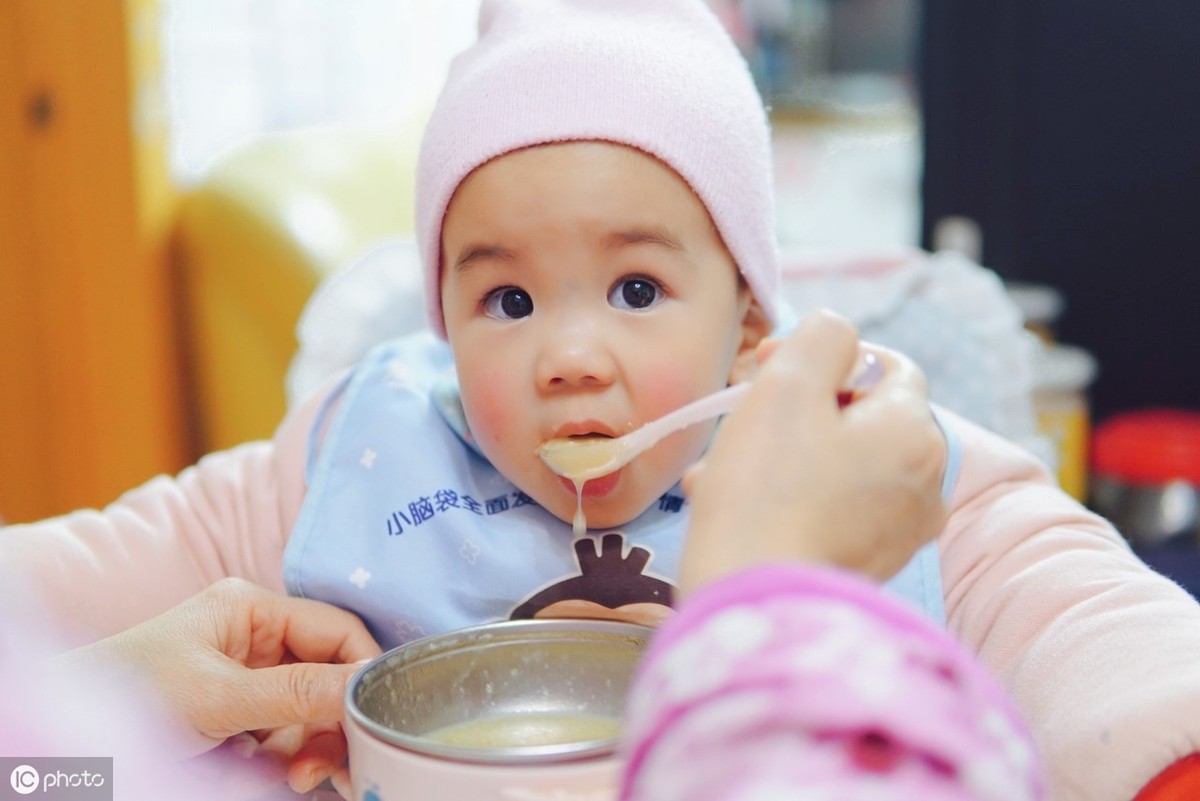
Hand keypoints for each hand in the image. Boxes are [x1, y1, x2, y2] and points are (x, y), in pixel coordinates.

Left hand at [54, 578, 380, 794]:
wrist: (66, 751)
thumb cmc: (128, 698)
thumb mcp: (218, 696)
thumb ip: (296, 692)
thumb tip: (367, 687)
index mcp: (253, 611)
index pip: (336, 631)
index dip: (363, 669)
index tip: (377, 714)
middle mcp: (258, 643)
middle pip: (330, 677)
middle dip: (334, 721)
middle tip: (333, 764)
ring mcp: (250, 686)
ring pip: (315, 717)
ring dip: (315, 749)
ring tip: (299, 779)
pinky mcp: (243, 726)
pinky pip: (292, 742)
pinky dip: (296, 763)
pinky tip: (286, 778)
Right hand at [678, 310, 946, 599]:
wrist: (753, 601)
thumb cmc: (766, 490)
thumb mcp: (788, 385)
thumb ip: (823, 337)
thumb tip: (837, 333)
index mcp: (916, 431)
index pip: (884, 365)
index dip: (823, 355)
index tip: (766, 367)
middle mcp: (927, 482)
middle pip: (861, 417)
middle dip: (796, 410)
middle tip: (739, 419)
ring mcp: (903, 531)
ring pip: (840, 464)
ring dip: (785, 455)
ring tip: (724, 472)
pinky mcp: (871, 566)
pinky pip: (835, 510)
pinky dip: (794, 499)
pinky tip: (739, 506)